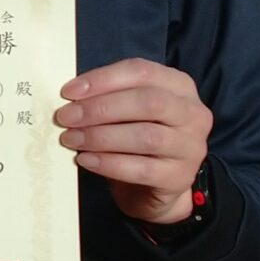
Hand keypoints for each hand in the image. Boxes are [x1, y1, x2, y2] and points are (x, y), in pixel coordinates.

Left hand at [55, 59, 210, 224]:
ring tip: (72, 139)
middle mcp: (192, 114)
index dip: (103, 79)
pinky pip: (142, 169)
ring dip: (101, 136)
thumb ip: (110, 97)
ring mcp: (190, 147)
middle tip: (66, 117)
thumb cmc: (138, 139)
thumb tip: (71, 96)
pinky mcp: (179, 177)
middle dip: (101, 108)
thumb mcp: (130, 111)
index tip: (69, 91)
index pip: (142, 71)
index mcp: (179, 86)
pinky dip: (109, 163)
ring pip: (146, 136)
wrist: (157, 188)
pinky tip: (86, 160)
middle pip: (148, 102)